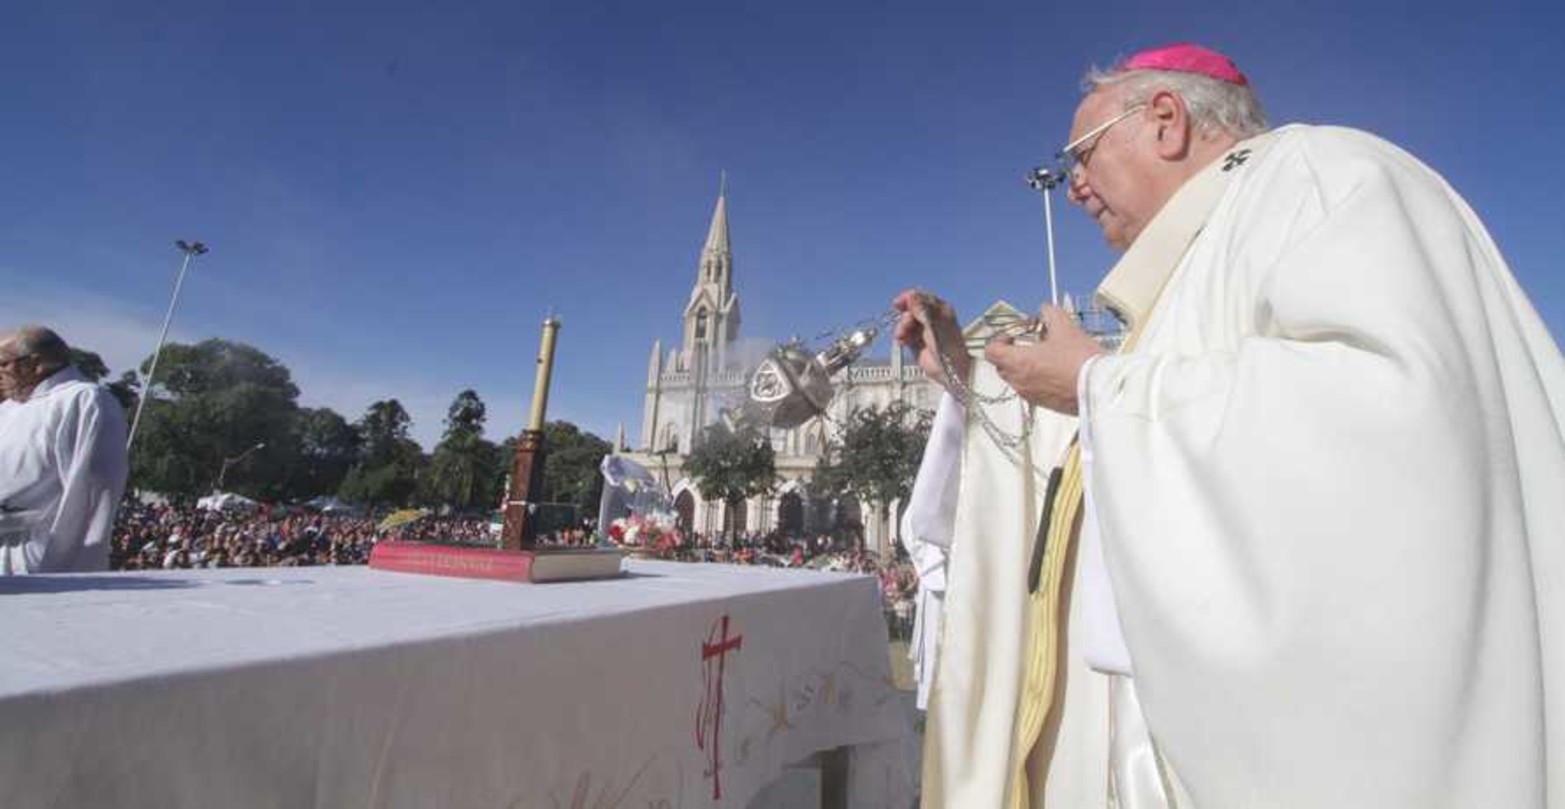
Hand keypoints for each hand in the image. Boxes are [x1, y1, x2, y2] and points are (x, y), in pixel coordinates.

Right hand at [892, 289, 969, 386]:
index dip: (909, 299)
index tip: (899, 302)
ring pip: (905, 322)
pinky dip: (901, 337)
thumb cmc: (949, 346)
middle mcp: (930, 318)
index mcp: (939, 310)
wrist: (950, 369)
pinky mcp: (915, 342)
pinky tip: (902, 341)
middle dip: (905, 315)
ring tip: (903, 335)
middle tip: (907, 322)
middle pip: (910, 309)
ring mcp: (922, 330)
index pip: (921, 298)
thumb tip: (911, 295)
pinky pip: (903, 335)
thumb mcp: (934, 323)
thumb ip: (921, 309)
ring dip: (901, 327)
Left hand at [983, 304, 1103, 414]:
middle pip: (1003, 365)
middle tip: (1030, 343)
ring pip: (1018, 378)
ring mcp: (1031, 395)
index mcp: (1018, 362)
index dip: (1000, 338)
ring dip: (1026, 366)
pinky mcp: (1045, 404)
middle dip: (1013, 352)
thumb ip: (1050, 314)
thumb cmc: (1080, 363)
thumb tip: (1046, 311)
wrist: (1100, 389)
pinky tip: (1057, 369)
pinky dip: (1038, 379)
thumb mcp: (1065, 328)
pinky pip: (1032, 390)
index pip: (991, 351)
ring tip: (1047, 355)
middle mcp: (1020, 382)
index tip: (1013, 333)